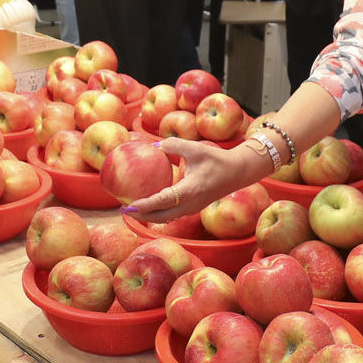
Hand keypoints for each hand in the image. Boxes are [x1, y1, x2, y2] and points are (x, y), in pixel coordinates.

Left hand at [125, 138, 269, 223]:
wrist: (238, 172)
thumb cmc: (217, 159)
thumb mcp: (196, 148)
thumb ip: (174, 145)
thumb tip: (154, 146)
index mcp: (190, 190)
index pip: (163, 201)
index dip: (145, 205)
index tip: (130, 205)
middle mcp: (190, 204)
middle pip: (161, 217)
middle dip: (142, 215)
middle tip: (125, 208)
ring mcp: (192, 208)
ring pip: (167, 217)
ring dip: (150, 215)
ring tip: (134, 209)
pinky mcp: (194, 208)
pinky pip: (173, 213)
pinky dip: (159, 212)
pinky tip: (150, 203)